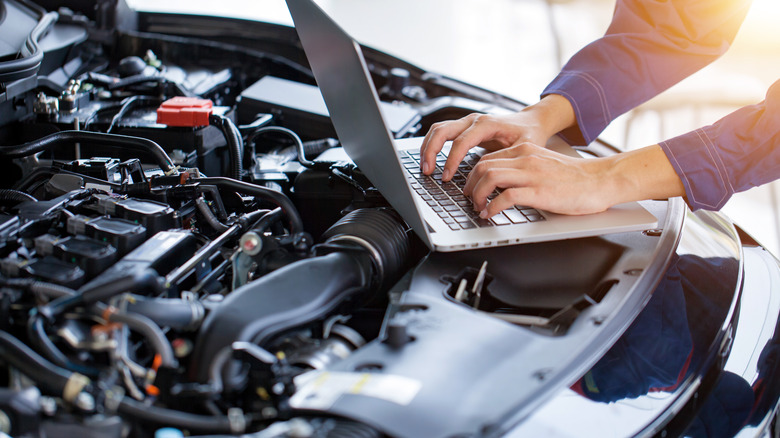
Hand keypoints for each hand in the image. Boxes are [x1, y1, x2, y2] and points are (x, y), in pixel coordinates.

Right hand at [419, 94, 575, 181]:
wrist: (531, 122)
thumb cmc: (529, 134)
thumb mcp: (524, 148)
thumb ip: (507, 161)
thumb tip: (491, 179)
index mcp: (487, 124)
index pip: (461, 141)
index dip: (451, 160)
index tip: (447, 177)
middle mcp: (473, 120)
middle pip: (442, 130)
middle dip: (431, 151)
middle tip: (428, 171)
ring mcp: (467, 122)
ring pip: (438, 129)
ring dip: (427, 147)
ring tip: (425, 167)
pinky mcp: (464, 128)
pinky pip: (441, 132)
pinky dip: (432, 145)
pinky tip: (430, 160)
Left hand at [463, 143, 685, 216]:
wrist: (602, 180)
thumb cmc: (576, 178)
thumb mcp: (543, 165)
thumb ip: (523, 169)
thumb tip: (501, 184)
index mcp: (525, 151)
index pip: (487, 158)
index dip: (472, 175)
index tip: (470, 188)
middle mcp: (525, 159)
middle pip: (482, 166)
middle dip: (470, 185)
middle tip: (469, 199)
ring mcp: (532, 174)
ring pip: (489, 177)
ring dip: (477, 195)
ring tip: (478, 207)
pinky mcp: (539, 191)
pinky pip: (506, 196)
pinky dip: (492, 207)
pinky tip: (491, 214)